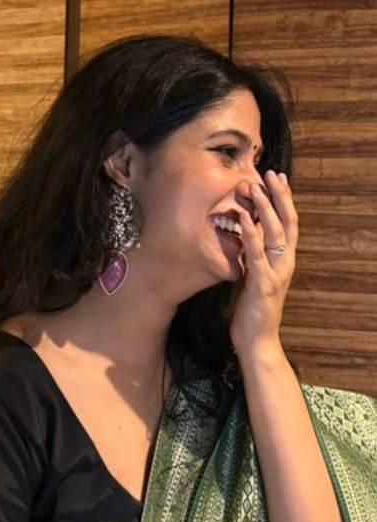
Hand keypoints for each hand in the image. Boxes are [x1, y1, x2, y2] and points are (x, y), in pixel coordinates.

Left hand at [229, 170, 297, 359]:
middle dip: (279, 196)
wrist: (257, 340)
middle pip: (287, 222)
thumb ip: (253, 257)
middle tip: (270, 172)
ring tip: (254, 187)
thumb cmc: (253, 309)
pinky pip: (256, 254)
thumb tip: (245, 236)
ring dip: (264, 208)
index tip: (276, 178)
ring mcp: (275, 273)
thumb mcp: (253, 276)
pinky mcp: (262, 284)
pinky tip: (242, 217)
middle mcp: (285, 263)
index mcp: (283, 260)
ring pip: (274, 233)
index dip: (284, 200)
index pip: (287, 224)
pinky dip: (249, 234)